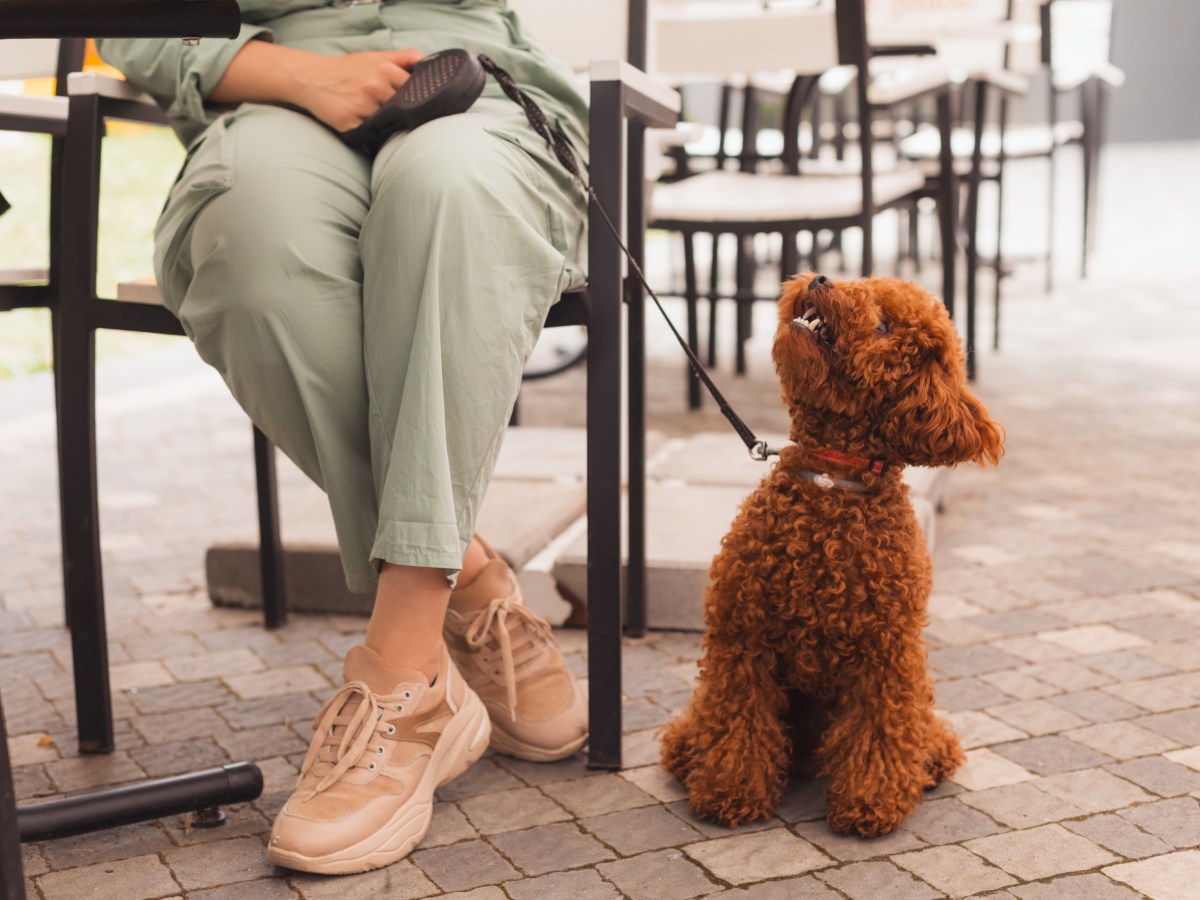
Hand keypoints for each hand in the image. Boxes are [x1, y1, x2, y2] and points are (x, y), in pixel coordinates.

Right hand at [294, 49, 425, 131]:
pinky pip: (369, 134)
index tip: (409, 100)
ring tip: (370, 114)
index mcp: (383, 68)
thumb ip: (404, 58)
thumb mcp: (375, 56)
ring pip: (387, 123)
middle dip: (398, 111)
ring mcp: (361, 106)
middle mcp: (374, 86)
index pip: (414, 90)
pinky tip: (360, 121)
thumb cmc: (347, 69)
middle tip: (387, 108)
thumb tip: (429, 61)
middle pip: (401, 109)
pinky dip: (368, 131)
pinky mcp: (349, 123)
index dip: (413, 97)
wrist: (311, 77)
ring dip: (384, 123)